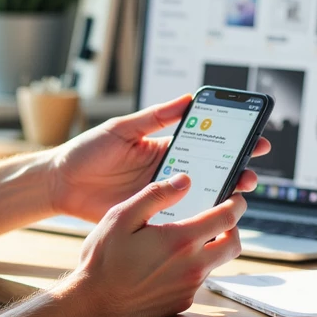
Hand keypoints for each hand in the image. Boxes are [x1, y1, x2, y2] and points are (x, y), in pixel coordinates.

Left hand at [47, 95, 268, 219]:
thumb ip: (155, 116)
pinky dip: (196, 218)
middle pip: (211, 172)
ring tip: (237, 192)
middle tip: (252, 171)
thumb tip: (189, 98)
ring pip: (200, 198)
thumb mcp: (122, 128)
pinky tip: (210, 216)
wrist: (60, 184)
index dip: (233, 141)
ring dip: (221, 196)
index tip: (257, 137)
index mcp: (165, 147)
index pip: (207, 143)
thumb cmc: (87, 151)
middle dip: (236, 171)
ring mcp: (161, 197)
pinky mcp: (149, 217)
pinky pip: (178, 218)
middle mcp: (168, 173)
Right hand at [61, 171, 245, 316]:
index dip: (235, 204)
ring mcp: (189, 288)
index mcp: (182, 241)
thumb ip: (155, 195)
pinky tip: (166, 263)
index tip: (233, 198)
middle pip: (234, 244)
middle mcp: (193, 267)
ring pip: (215, 263)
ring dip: (210, 248)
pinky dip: (191, 268)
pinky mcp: (181, 303)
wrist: (93, 307)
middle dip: (233, 228)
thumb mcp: (121, 217)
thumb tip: (184, 181)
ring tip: (184, 238)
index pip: (227, 218)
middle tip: (219, 218)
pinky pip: (196, 280)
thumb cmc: (103, 260)